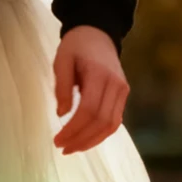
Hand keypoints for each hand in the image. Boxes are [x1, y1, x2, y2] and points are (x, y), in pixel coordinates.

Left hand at [52, 26, 129, 154]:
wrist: (98, 33)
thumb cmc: (76, 46)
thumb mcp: (62, 60)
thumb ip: (62, 86)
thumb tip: (62, 114)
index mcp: (99, 74)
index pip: (89, 109)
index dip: (74, 129)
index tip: (58, 140)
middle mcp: (116, 84)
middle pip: (102, 121)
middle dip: (81, 139)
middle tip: (62, 148)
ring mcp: (123, 91)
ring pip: (111, 125)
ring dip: (92, 141)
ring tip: (73, 148)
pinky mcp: (123, 96)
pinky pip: (115, 121)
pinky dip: (101, 134)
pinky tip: (85, 139)